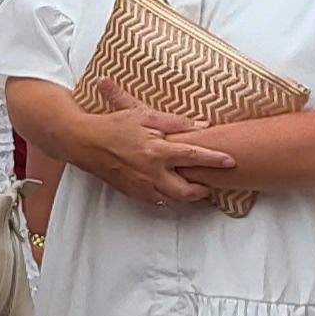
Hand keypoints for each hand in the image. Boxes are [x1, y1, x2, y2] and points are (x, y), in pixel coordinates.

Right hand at [75, 79, 236, 207]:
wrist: (84, 142)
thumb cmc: (114, 125)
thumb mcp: (144, 115)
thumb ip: (174, 122)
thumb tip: (201, 126)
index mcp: (156, 151)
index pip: (193, 157)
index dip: (214, 159)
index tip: (230, 161)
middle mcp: (151, 173)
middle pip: (186, 191)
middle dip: (203, 190)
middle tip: (211, 182)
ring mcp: (141, 186)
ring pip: (173, 200)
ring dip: (186, 195)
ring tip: (194, 185)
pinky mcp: (132, 193)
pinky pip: (157, 200)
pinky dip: (168, 196)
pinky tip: (170, 187)